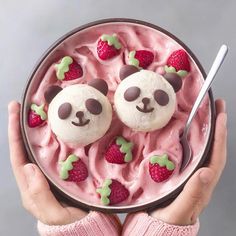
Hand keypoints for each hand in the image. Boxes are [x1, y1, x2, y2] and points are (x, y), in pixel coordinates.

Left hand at [8, 101, 87, 225]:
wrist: (85, 226)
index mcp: (31, 187)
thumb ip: (40, 195)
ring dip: (37, 131)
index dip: (15, 135)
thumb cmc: (69, 223)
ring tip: (39, 113)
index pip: (18, 157)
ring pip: (40, 149)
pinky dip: (54, 139)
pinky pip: (55, 152)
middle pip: (25, 149)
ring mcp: (49, 173)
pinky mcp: (62, 171)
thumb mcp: (54, 214)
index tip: (15, 114)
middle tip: (22, 106)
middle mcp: (37, 177)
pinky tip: (59, 129)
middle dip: (22, 127)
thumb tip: (29, 167)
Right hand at [150, 99, 226, 225]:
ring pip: (204, 148)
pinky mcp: (181, 171)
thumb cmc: (169, 219)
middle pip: (214, 148)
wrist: (159, 225)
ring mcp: (192, 172)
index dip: (220, 136)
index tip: (220, 116)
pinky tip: (187, 129)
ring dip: (207, 129)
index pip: (216, 157)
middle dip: (218, 127)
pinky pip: (191, 151)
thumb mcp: (180, 209)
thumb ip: (193, 193)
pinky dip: (193, 138)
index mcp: (203, 184)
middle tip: (217, 106)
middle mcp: (201, 176)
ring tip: (206, 112)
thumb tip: (207, 172)